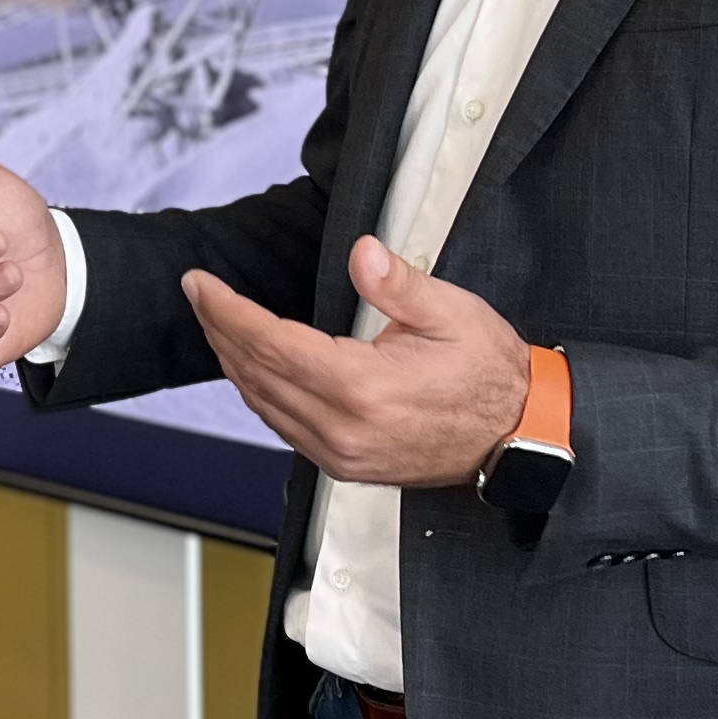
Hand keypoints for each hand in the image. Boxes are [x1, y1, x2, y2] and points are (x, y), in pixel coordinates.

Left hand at [182, 237, 527, 487]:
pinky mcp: (345, 466)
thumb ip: (399, 284)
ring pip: (262, 405)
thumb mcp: (454, 314)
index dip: (227, 311)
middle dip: (219, 330)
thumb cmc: (490, 377)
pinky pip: (283, 427)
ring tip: (216, 323)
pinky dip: (258, 393)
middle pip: (255, 375)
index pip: (270, 344)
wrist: (519, 437)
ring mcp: (341, 454)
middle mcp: (343, 429)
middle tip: (198, 294)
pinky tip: (252, 369)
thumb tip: (362, 253)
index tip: (200, 284)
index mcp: (363, 388)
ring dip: (233, 362)